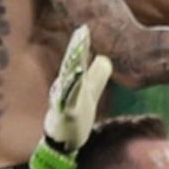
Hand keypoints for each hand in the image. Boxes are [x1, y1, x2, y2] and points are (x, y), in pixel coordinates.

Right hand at [38, 25, 112, 165]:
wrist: (64, 140)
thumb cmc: (76, 114)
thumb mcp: (89, 92)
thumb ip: (97, 75)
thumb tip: (104, 57)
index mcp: (74, 82)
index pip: (78, 61)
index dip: (80, 46)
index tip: (84, 29)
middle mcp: (67, 89)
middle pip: (71, 67)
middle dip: (75, 52)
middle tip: (80, 33)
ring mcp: (65, 103)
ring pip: (69, 85)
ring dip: (72, 71)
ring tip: (78, 58)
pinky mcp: (66, 117)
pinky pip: (67, 106)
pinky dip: (68, 98)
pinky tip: (71, 92)